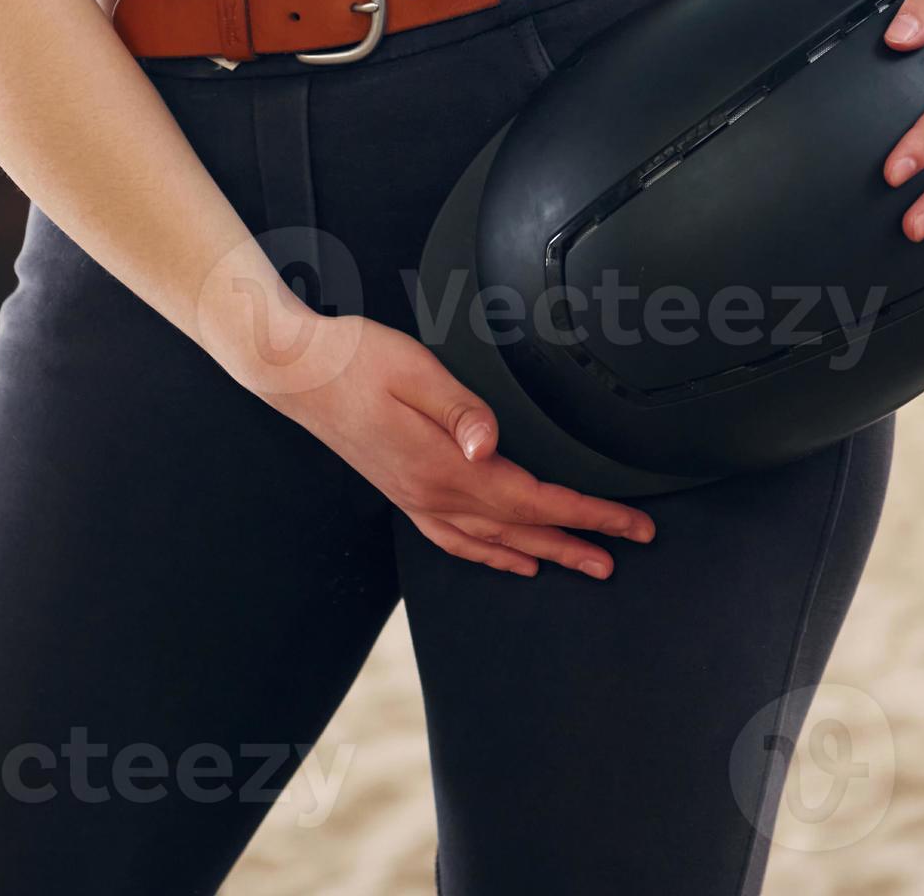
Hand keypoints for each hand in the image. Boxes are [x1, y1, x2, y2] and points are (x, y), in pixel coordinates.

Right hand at [254, 310, 655, 578]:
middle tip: (624, 554)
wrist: (294, 371)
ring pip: (490, 542)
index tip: (629, 526)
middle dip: (578, 543)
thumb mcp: (414, 370)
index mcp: (443, 466)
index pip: (533, 500)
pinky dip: (489, 556)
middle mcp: (430, 494)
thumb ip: (460, 409)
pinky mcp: (400, 492)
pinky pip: (453, 539)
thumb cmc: (355, 359)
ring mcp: (412, 499)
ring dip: (541, 555)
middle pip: (520, 529)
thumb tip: (492, 444)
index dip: (587, 515)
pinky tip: (507, 559)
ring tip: (580, 564)